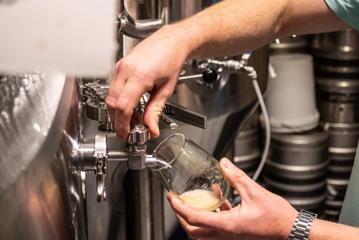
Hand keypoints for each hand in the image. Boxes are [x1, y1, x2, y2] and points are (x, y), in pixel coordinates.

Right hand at [106, 25, 189, 138]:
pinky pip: (113, 88)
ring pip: (110, 96)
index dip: (122, 124)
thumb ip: (155, 111)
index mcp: (139, 76)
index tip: (125, 134)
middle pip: (112, 103)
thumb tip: (151, 128)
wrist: (171, 41)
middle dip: (118, 120)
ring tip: (133, 120)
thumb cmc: (171, 59)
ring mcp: (120, 66)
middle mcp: (125, 70)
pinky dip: (119, 101)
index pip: (123, 106)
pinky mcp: (119, 66)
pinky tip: (130, 107)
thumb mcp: (166, 90)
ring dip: (118, 112)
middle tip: (128, 131)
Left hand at [167, 158, 297, 239]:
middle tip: (177, 201)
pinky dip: (211, 214)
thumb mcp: (254, 192)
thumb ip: (236, 177)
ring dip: (194, 217)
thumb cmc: (276, 217)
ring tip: (192, 201)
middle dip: (181, 216)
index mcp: (227, 225)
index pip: (194, 218)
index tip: (172, 197)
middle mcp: (226, 234)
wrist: (290, 231)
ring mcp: (230, 236)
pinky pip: (216, 226)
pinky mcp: (236, 233)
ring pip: (203, 231)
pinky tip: (217, 200)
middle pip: (193, 230)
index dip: (179, 207)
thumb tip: (223, 163)